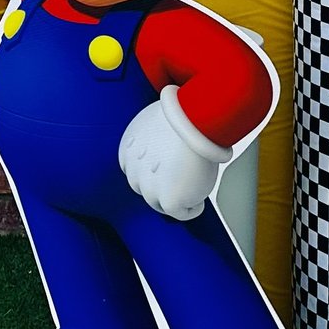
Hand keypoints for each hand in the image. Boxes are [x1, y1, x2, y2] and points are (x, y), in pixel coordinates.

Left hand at [118, 86, 228, 221]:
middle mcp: (133, 170)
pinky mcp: (169, 200)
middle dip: (162, 185)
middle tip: (183, 179)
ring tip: (194, 186)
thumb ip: (152, 140)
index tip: (169, 167)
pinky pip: (183, 213)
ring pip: (162, 204)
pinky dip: (193, 208)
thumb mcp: (157, 123)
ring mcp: (149, 188)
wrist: (195, 119)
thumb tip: (162, 148)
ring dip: (177, 197)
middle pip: (146, 189)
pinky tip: (201, 198)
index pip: (134, 170)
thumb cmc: (184, 115)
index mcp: (127, 150)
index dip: (153, 170)